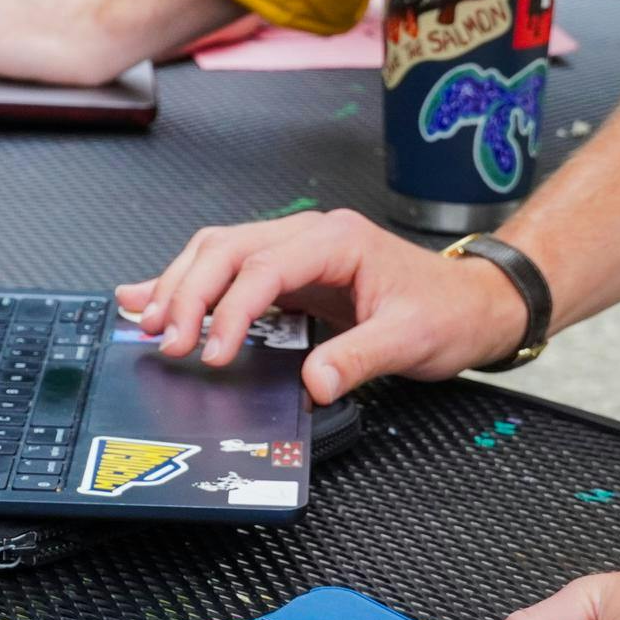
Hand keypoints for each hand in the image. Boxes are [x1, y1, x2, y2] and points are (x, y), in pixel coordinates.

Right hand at [116, 209, 528, 404]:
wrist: (473, 303)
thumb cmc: (447, 312)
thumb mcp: (410, 340)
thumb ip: (358, 359)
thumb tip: (312, 384)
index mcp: (337, 240)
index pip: (263, 267)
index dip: (229, 309)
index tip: (213, 352)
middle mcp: (311, 235)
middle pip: (227, 249)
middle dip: (188, 292)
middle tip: (164, 340)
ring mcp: (298, 249)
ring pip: (219, 251)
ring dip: (181, 284)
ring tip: (145, 321)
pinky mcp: (292, 271)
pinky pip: (231, 270)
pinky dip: (191, 284)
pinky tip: (155, 297)